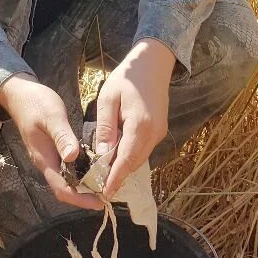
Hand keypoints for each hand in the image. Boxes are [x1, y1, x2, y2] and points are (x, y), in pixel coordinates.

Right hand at [0, 74, 102, 211]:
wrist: (19, 95)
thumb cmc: (36, 104)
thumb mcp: (52, 116)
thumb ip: (62, 136)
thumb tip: (72, 157)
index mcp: (44, 158)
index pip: (62, 188)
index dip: (81, 199)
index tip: (100, 201)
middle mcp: (45, 163)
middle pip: (65, 188)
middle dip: (85, 196)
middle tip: (107, 194)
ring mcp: (48, 157)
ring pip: (66, 180)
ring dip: (83, 186)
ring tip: (104, 183)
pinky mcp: (52, 150)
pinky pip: (67, 169)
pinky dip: (81, 173)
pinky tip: (94, 168)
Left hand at [94, 39, 176, 199]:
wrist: (153, 63)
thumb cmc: (127, 78)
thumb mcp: (108, 99)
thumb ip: (105, 128)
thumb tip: (101, 155)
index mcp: (140, 126)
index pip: (126, 160)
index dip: (115, 178)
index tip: (104, 193)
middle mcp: (153, 133)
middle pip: (134, 163)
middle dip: (117, 177)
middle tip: (98, 188)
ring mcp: (159, 132)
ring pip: (139, 158)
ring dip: (124, 168)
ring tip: (104, 176)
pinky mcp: (159, 130)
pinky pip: (143, 149)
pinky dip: (130, 157)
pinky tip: (116, 158)